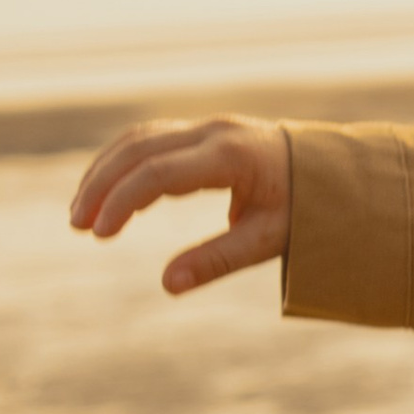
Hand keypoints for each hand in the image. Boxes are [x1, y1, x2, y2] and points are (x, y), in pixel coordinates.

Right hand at [68, 117, 292, 292]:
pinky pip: (152, 140)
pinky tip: (108, 194)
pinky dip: (123, 164)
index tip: (100, 234)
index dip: (123, 201)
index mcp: (232, 156)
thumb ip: (218, 260)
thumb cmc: (308, 208)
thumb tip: (167, 286)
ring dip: (105, 172)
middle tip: (77, 225)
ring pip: (140, 139)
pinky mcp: (203, 132)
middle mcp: (215, 132)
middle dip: (102, 185)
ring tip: (83, 214)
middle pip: (140, 149)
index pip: (160, 173)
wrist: (336, 170)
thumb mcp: (269, 240)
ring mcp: (208, 127)